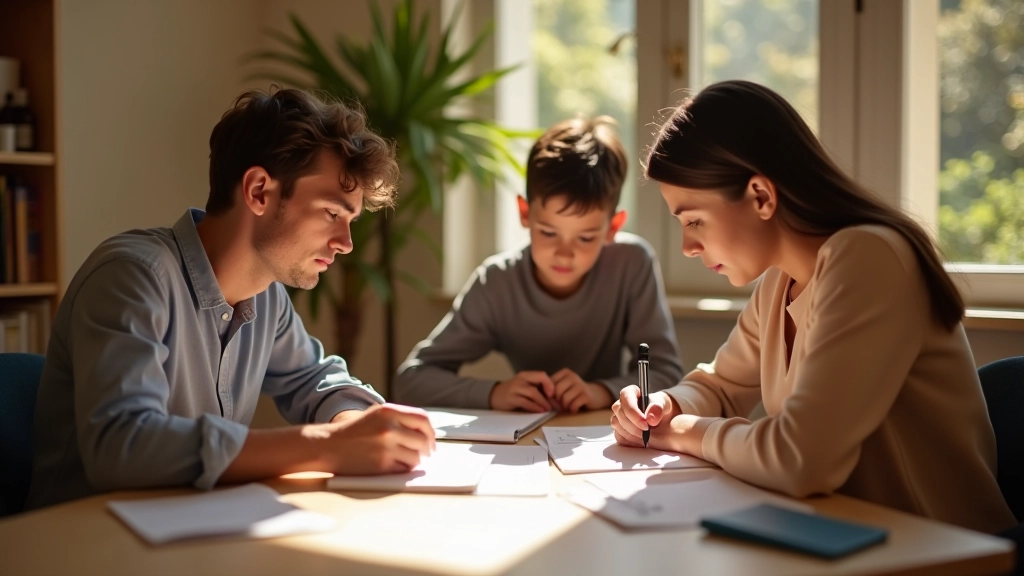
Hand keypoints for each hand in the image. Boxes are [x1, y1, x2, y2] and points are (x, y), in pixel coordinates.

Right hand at [319, 403, 435, 474]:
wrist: (329, 446)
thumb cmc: (355, 431)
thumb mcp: (377, 415)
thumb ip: (401, 419)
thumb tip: (427, 432)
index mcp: (389, 411)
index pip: (423, 419)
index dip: (431, 431)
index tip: (431, 441)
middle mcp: (389, 427)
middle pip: (423, 440)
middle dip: (425, 449)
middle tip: (423, 453)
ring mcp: (386, 447)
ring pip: (416, 457)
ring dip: (413, 461)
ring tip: (402, 459)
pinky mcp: (382, 466)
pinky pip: (404, 470)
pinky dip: (402, 469)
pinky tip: (393, 465)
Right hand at [490, 371, 555, 411]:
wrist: (494, 396)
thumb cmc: (514, 393)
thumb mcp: (524, 387)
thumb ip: (536, 389)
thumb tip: (554, 398)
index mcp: (526, 375)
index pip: (542, 374)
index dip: (550, 383)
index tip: (554, 394)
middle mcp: (521, 379)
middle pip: (539, 380)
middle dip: (549, 391)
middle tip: (555, 402)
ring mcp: (515, 388)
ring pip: (533, 392)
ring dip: (543, 401)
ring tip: (548, 408)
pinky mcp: (511, 398)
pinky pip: (525, 402)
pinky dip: (534, 407)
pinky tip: (540, 411)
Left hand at [551, 368, 612, 412]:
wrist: (596, 395)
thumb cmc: (574, 393)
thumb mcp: (563, 386)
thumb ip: (552, 388)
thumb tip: (540, 397)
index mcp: (565, 372)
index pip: (549, 383)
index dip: (549, 394)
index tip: (553, 400)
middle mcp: (573, 376)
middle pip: (556, 391)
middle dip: (556, 401)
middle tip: (560, 406)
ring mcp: (581, 385)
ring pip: (564, 398)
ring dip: (565, 406)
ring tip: (568, 407)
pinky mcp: (587, 395)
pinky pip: (573, 405)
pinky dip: (572, 409)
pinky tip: (574, 409)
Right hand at [611, 388, 713, 456]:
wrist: (667, 421)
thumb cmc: (665, 408)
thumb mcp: (665, 404)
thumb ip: (658, 407)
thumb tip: (651, 416)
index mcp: (632, 394)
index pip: (625, 397)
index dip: (633, 411)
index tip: (647, 423)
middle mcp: (623, 406)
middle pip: (619, 414)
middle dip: (633, 425)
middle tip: (648, 434)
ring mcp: (621, 419)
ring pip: (617, 426)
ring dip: (631, 434)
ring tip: (647, 439)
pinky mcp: (622, 432)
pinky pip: (620, 437)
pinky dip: (630, 441)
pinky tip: (642, 443)